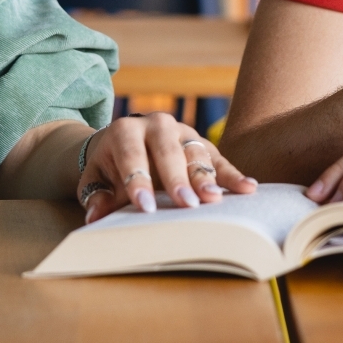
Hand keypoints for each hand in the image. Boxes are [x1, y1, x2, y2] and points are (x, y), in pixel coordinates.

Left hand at [74, 113, 257, 223]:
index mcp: (125, 130)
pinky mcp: (201, 143)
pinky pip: (218, 158)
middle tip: (186, 204)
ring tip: (215, 199)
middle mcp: (156, 124)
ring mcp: (182, 132)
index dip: (138, 181)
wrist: (124, 142)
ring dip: (206, 177)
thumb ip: (96, 196)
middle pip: (168, 151)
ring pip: (195, 153)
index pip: (131, 155)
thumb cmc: (110, 166)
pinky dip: (232, 174)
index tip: (146, 207)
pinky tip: (248, 188)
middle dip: (177, 179)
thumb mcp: (95, 178)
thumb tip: (95, 217)